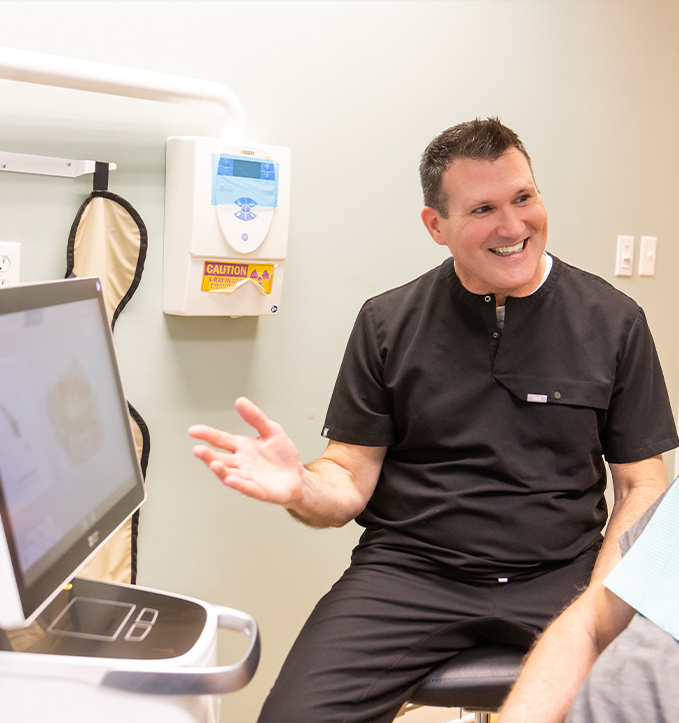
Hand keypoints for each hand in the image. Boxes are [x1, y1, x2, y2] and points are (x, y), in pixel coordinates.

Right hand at [189, 397, 304, 506]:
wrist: (297, 476)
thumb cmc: (282, 456)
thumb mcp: (271, 431)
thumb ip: (256, 417)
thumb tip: (240, 401)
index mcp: (241, 447)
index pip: (220, 439)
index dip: (207, 435)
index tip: (193, 430)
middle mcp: (240, 463)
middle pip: (220, 459)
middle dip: (208, 456)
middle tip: (198, 450)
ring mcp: (248, 477)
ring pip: (229, 474)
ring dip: (220, 471)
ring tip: (213, 464)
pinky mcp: (258, 490)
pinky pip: (246, 487)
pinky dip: (238, 484)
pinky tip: (230, 480)